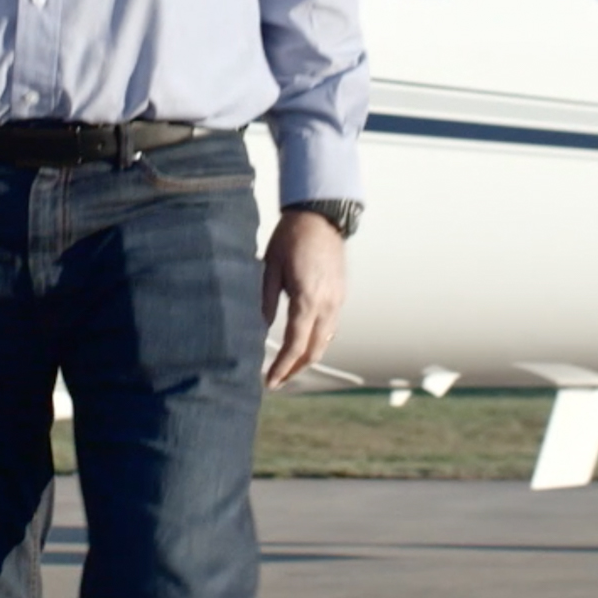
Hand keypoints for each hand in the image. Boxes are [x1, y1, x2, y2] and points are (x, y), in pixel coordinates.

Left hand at [260, 209, 347, 387]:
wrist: (320, 216)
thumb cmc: (290, 238)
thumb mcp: (269, 267)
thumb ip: (265, 300)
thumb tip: (257, 330)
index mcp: (307, 298)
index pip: (295, 345)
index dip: (282, 368)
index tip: (269, 382)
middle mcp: (327, 304)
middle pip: (314, 350)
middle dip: (295, 370)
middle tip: (276, 382)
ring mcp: (337, 300)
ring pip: (325, 341)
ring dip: (307, 358)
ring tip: (286, 368)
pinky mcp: (340, 295)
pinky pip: (330, 327)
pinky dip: (316, 342)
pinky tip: (301, 344)